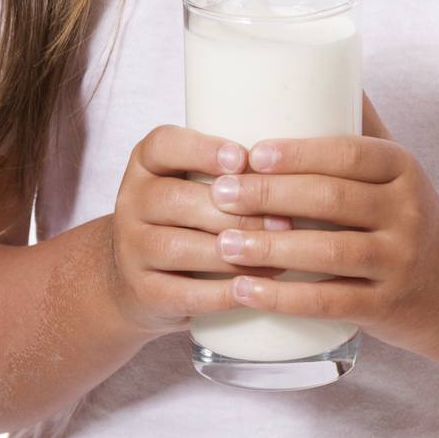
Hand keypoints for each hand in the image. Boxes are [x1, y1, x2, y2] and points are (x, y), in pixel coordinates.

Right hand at [106, 125, 295, 339]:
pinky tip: (254, 290)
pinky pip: (183, 293)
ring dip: (233, 252)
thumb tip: (307, 160)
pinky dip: (222, 293)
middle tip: (285, 221)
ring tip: (279, 256)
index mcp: (146, 163)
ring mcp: (132, 249)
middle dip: (235, 211)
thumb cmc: (189, 218)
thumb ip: (233, 169)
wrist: (139, 278)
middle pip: (175, 199)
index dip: (202, 150)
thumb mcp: (195, 181)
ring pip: (178, 247)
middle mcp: (131, 200)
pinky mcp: (143, 292)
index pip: (163, 144)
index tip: (242, 159)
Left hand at [209, 91, 438, 361]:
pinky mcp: (387, 306)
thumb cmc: (411, 215)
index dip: (298, 152)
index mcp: (403, 167)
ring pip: (328, 253)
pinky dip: (284, 298)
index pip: (349, 153)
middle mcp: (407, 211)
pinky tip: (244, 291)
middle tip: (220, 194)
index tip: (251, 153)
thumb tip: (317, 62)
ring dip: (270, 248)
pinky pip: (330, 302)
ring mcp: (399, 261)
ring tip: (222, 243)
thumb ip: (360, 124)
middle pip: (332, 198)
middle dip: (269, 196)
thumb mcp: (398, 167)